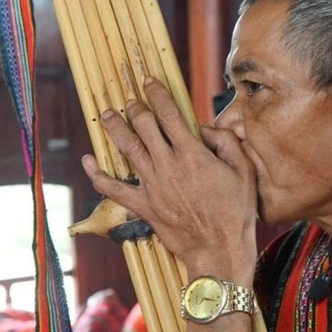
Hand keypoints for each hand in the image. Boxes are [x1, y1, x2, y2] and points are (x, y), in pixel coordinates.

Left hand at [82, 78, 257, 281]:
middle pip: (143, 126)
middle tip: (130, 100)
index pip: (168, 114)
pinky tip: (87, 161)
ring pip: (126, 149)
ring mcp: (152, 186)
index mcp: (193, 154)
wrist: (219, 249)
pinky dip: (98, 175)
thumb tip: (205, 129)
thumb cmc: (236, 212)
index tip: (149, 82)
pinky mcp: (143, 206)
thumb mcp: (243, 171)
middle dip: (134, 108)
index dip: (156, 94)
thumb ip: (226, 143)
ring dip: (114, 128)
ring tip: (107, 115)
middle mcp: (168, 165)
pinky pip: (113, 189)